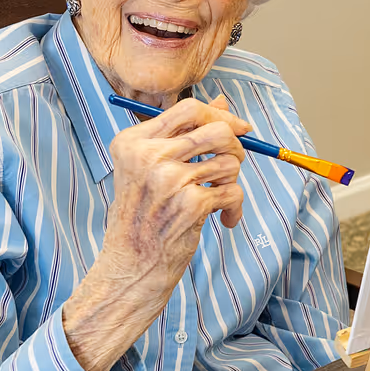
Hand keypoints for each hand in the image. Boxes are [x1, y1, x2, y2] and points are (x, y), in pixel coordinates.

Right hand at [63, 96, 252, 370]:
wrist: (130, 267)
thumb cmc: (142, 218)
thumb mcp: (150, 169)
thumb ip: (184, 134)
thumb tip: (223, 102)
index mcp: (133, 142)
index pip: (188, 108)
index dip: (220, 115)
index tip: (238, 127)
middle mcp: (148, 156)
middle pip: (216, 129)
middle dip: (236, 146)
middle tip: (232, 165)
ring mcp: (169, 179)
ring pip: (229, 162)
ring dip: (232, 182)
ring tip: (218, 199)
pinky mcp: (190, 204)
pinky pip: (233, 192)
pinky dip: (234, 208)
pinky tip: (224, 220)